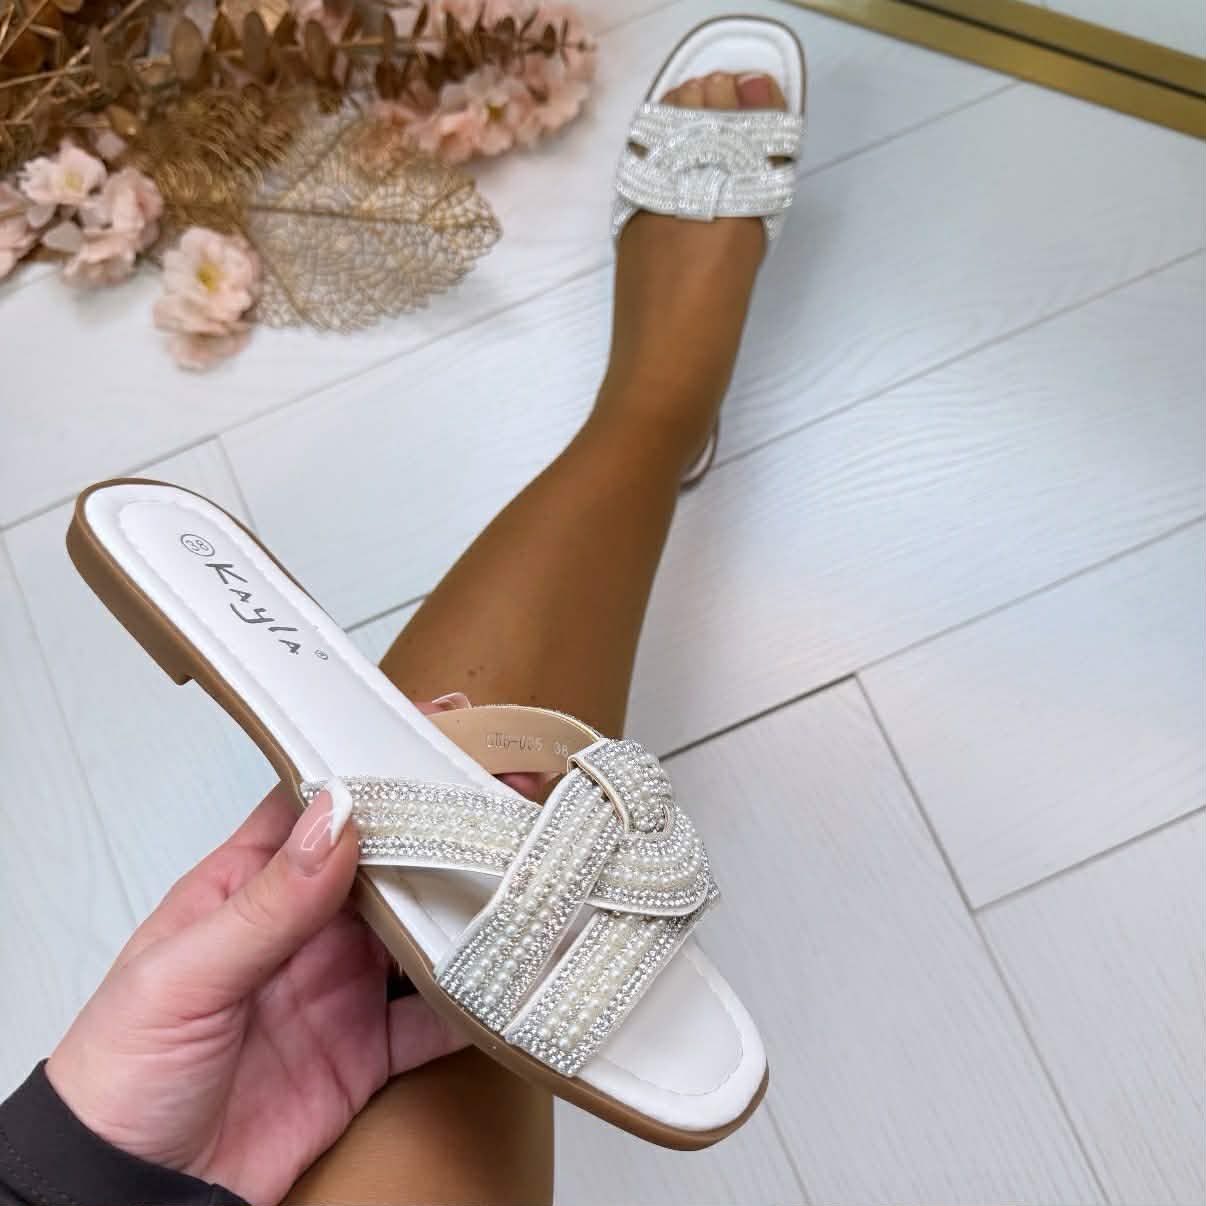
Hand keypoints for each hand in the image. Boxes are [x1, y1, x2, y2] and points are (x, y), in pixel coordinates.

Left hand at [46, 703, 475, 1204]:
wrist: (127, 1196)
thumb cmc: (120, 1073)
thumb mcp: (183, 976)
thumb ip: (268, 903)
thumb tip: (338, 817)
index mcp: (251, 885)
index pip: (323, 802)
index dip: (379, 761)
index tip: (440, 728)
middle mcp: (306, 926)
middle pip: (390, 859)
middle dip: (447, 825)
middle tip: (511, 794)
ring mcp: (339, 987)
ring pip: (423, 930)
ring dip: (471, 905)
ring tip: (527, 871)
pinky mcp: (364, 1052)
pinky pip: (434, 1020)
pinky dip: (475, 1002)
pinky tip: (509, 979)